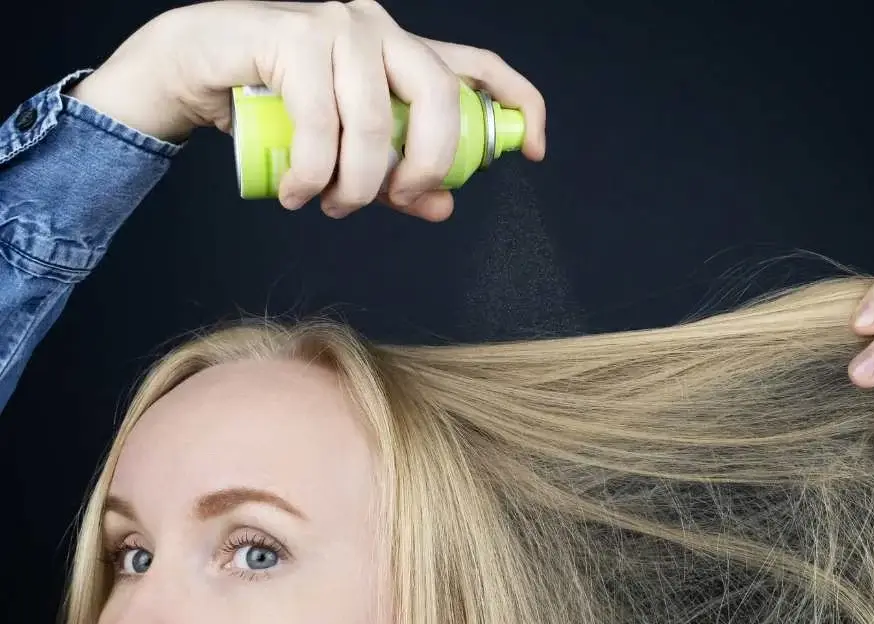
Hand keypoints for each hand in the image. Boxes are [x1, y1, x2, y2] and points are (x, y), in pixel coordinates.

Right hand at [67, 0, 545, 221]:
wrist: (196, 67)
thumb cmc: (277, 110)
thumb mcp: (348, 155)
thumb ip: (397, 180)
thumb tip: (443, 206)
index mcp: (402, 54)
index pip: (477, 66)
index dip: (519, 104)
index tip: (535, 152)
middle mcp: (379, 29)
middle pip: (440, 96)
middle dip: (428, 165)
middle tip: (396, 197)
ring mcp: (337, 26)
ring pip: (375, 122)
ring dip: (353, 185)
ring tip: (326, 204)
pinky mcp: (293, 36)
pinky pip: (321, 123)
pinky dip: (310, 174)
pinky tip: (295, 193)